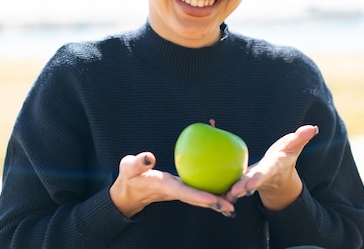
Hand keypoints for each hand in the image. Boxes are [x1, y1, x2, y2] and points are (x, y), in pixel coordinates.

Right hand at [109, 152, 234, 217]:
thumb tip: (149, 158)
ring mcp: (179, 191)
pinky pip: (198, 190)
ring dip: (216, 199)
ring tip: (234, 199)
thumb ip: (138, 163)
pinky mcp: (181, 188)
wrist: (129, 191)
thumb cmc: (129, 177)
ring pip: (200, 196)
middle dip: (214, 203)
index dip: (200, 196)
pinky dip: (210, 190)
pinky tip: (223, 186)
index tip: (215, 200)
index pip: (185, 192)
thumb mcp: (128, 167)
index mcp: (164, 187)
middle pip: (197, 199)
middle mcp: (175, 191)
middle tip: (233, 205)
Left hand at [225, 125, 318, 210]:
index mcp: (273, 167)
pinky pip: (233, 186)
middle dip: (243, 187)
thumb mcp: (293, 146)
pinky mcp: (243, 182)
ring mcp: (252, 181)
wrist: (279, 176)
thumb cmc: (284, 156)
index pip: (266, 172)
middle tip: (233, 192)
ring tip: (222, 196)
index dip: (258, 178)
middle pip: (252, 182)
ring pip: (241, 187)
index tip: (249, 185)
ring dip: (231, 192)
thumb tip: (312, 128)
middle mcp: (262, 176)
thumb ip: (300, 138)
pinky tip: (214, 192)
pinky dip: (224, 190)